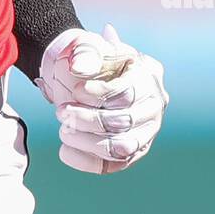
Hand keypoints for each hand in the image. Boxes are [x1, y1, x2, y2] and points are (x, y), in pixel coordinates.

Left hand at [38, 25, 168, 175]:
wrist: (95, 77)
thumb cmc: (96, 60)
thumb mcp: (92, 47)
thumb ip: (85, 53)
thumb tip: (78, 67)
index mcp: (147, 76)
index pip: (126, 92)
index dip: (98, 94)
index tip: (74, 90)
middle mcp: (153, 106)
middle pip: (124, 121)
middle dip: (88, 119)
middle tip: (60, 112)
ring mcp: (147, 132)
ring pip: (122, 147)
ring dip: (88, 142)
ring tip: (63, 131)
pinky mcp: (134, 152)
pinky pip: (114, 165)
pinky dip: (88, 161)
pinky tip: (64, 152)